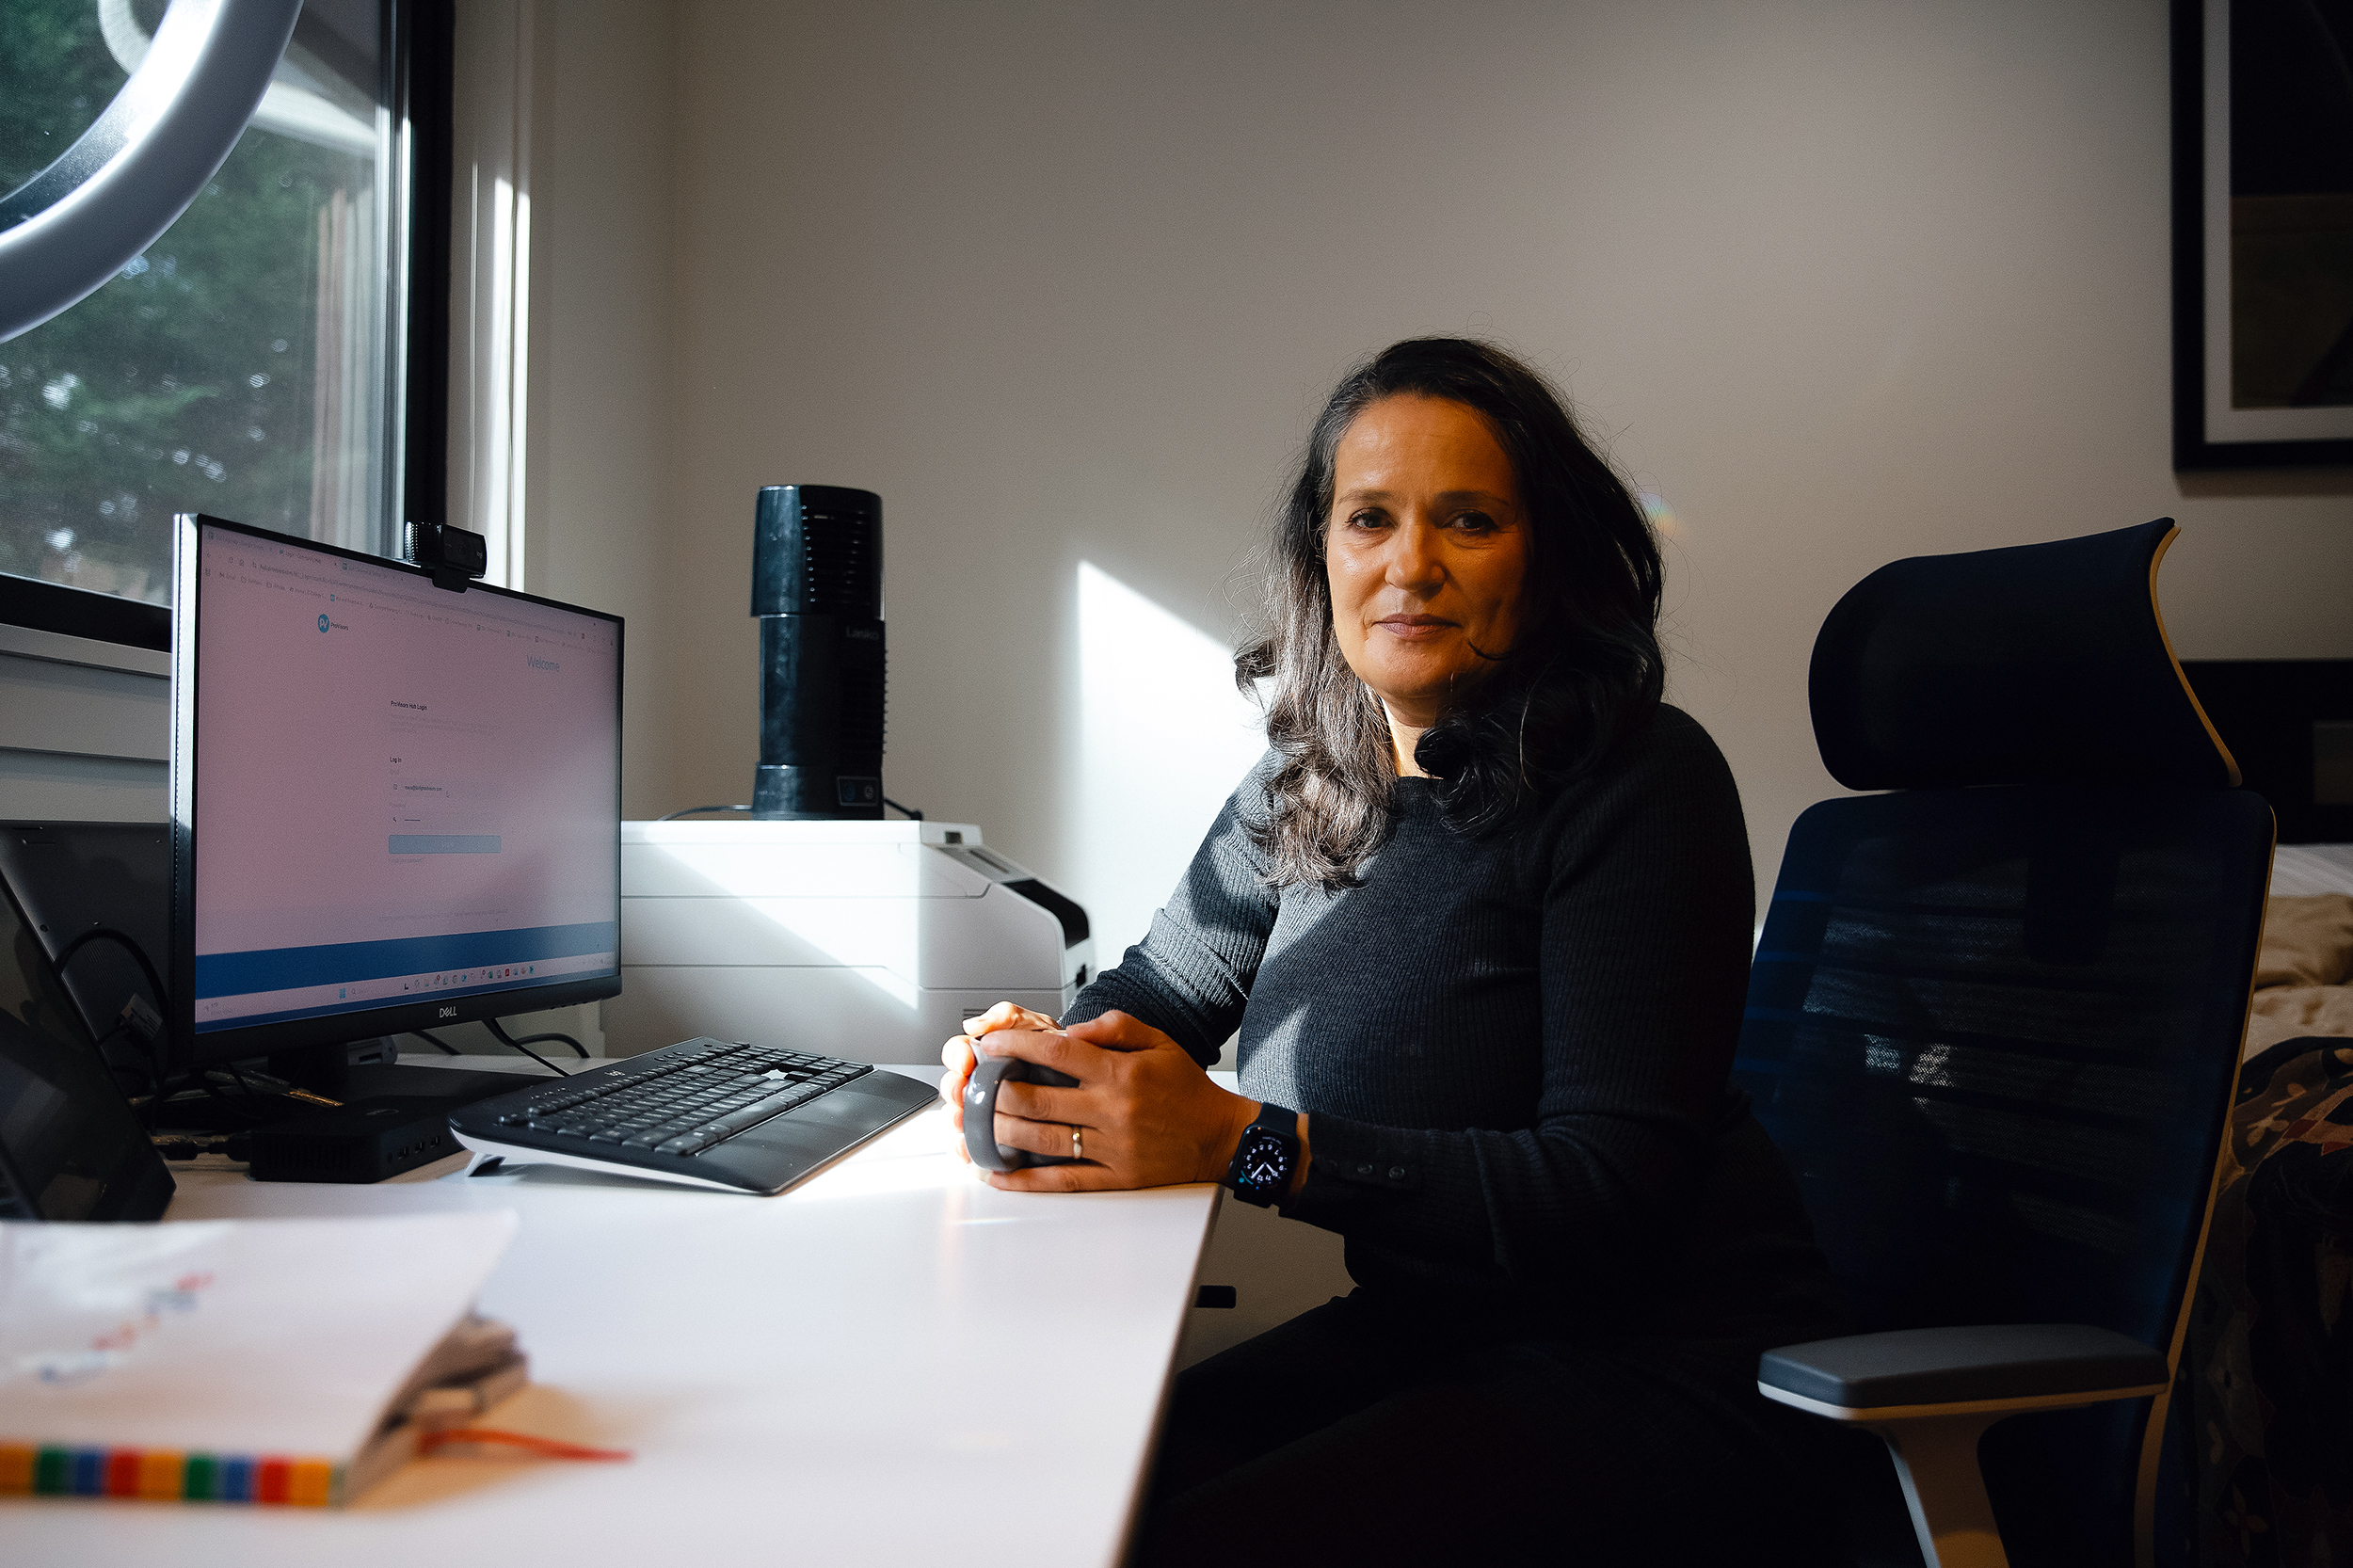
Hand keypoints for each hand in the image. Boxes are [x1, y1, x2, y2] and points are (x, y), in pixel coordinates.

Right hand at [939, 1001, 1062, 1150]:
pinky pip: (973, 1144)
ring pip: (959, 1116)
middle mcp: (983, 1082)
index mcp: (986, 1054)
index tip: (966, 1061)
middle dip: (953, 1089)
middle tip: (963, 1092)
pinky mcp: (998, 1134)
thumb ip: (1007, 1016)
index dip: (956, 1056)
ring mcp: (989, 1109)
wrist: (1085, 1076)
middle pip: (953, 1086)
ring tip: (965, 1122)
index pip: (957, 1052)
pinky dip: (966, 1149)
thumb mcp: (1036, 1025)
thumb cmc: (1058, 1048)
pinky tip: (969, 1150)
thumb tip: (976, 1025)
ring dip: (957, 1119)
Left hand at [970, 1010, 1264, 1192]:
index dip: (1016, 1046)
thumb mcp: (1158, 1040)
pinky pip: (1062, 1180)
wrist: (1222, 1137)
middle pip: (1038, 1099)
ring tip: (973, 1122)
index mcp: (1120, 1072)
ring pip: (1042, 1140)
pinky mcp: (1115, 1177)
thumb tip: (1069, 1030)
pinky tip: (998, 1174)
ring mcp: (1112, 1147)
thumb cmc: (1187, 1088)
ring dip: (1000, 1130)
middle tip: (973, 1084)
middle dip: (995, 1090)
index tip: (990, 1045)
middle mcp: (1112, 1110)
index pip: (1056, 1052)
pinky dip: (1025, 1180)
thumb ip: (1113, 1027)